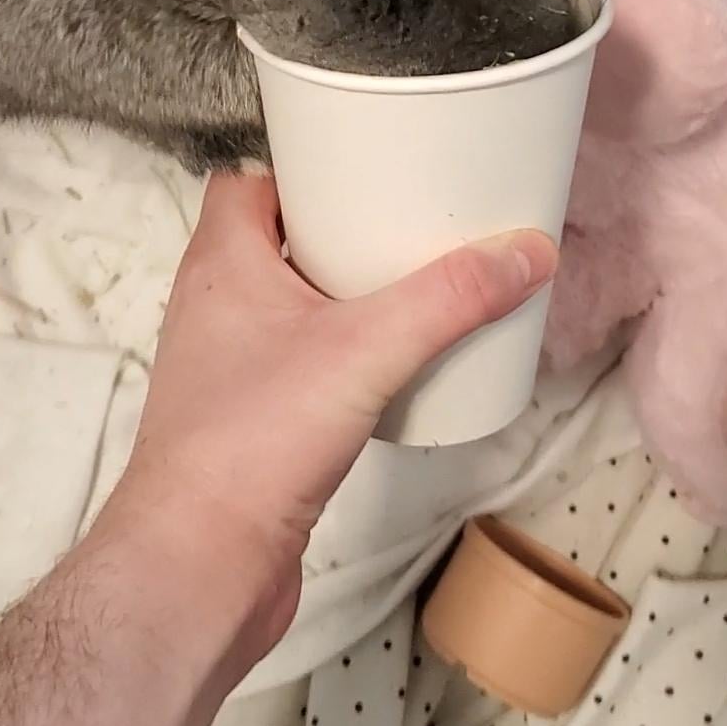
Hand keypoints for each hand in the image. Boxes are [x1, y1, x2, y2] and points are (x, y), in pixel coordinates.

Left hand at [99, 173, 555, 672]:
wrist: (200, 565)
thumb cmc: (250, 442)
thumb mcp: (367, 349)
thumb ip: (450, 298)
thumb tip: (526, 251)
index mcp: (222, 263)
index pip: (247, 180)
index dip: (302, 164)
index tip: (367, 160)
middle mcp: (217, 308)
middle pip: (279, 241)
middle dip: (343, 229)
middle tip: (412, 221)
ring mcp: (230, 369)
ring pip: (292, 308)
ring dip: (347, 297)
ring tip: (417, 288)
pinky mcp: (252, 425)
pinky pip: (303, 367)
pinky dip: (345, 358)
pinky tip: (394, 371)